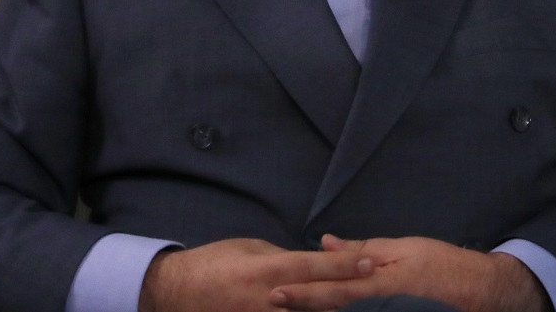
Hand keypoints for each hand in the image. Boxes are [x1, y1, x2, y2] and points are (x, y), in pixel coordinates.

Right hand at [139, 237, 373, 311]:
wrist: (179, 293)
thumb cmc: (216, 262)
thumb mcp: (250, 249)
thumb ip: (282, 258)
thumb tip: (310, 263)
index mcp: (266, 271)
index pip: (313, 267)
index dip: (343, 264)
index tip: (369, 260)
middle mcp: (270, 300)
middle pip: (319, 300)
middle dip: (349, 292)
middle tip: (376, 283)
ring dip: (331, 310)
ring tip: (356, 301)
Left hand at [268, 235, 550, 311]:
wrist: (480, 294)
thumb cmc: (439, 264)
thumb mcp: (400, 249)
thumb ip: (361, 250)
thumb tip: (325, 243)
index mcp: (377, 282)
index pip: (332, 289)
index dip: (303, 293)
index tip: (274, 292)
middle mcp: (377, 306)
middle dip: (302, 309)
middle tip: (270, 305)